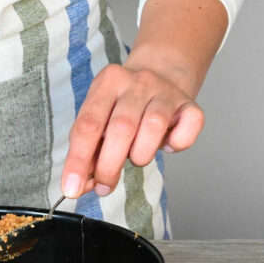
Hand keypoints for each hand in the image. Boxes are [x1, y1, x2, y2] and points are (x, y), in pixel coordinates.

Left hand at [60, 0, 225, 198]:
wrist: (161, 73)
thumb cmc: (122, 106)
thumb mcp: (99, 119)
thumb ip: (87, 151)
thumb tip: (79, 186)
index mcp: (107, 83)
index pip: (88, 124)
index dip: (78, 160)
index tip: (72, 189)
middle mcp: (137, 82)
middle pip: (122, 127)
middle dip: (109, 166)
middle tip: (104, 186)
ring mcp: (165, 91)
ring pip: (154, 126)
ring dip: (141, 154)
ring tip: (137, 158)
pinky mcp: (190, 104)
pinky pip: (190, 125)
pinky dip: (178, 143)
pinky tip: (167, 144)